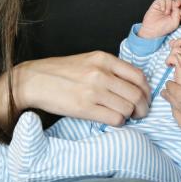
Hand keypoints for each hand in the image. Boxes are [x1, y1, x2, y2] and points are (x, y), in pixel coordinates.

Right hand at [0, 52, 150, 127]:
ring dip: (129, 116)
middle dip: (142, 107)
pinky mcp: (84, 108)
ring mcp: (93, 91)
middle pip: (136, 94)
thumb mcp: (88, 60)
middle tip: (139, 113)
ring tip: (124, 116)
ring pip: (127, 108)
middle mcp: (101, 73)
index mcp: (104, 59)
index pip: (138, 76)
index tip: (145, 98)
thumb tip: (133, 85)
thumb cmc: (61, 71)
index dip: (146, 91)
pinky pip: (114, 119)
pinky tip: (112, 120)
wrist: (33, 80)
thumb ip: (110, 69)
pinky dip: (118, 122)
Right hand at [140, 0, 180, 38]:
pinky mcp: (157, 4)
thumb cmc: (163, 28)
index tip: (180, 14)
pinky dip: (163, 3)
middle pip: (178, 0)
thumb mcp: (175, 22)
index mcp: (177, 14)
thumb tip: (176, 4)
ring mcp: (164, 6)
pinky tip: (162, 10)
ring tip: (166, 12)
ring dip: (169, 4)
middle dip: (178, 2)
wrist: (152, 30)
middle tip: (176, 6)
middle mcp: (171, 9)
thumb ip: (178, 13)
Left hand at [167, 35, 180, 85]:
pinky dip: (168, 61)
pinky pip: (174, 57)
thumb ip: (180, 50)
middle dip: (177, 45)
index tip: (177, 48)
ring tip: (173, 64)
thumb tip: (172, 41)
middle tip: (175, 56)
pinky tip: (171, 67)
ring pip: (177, 49)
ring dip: (171, 55)